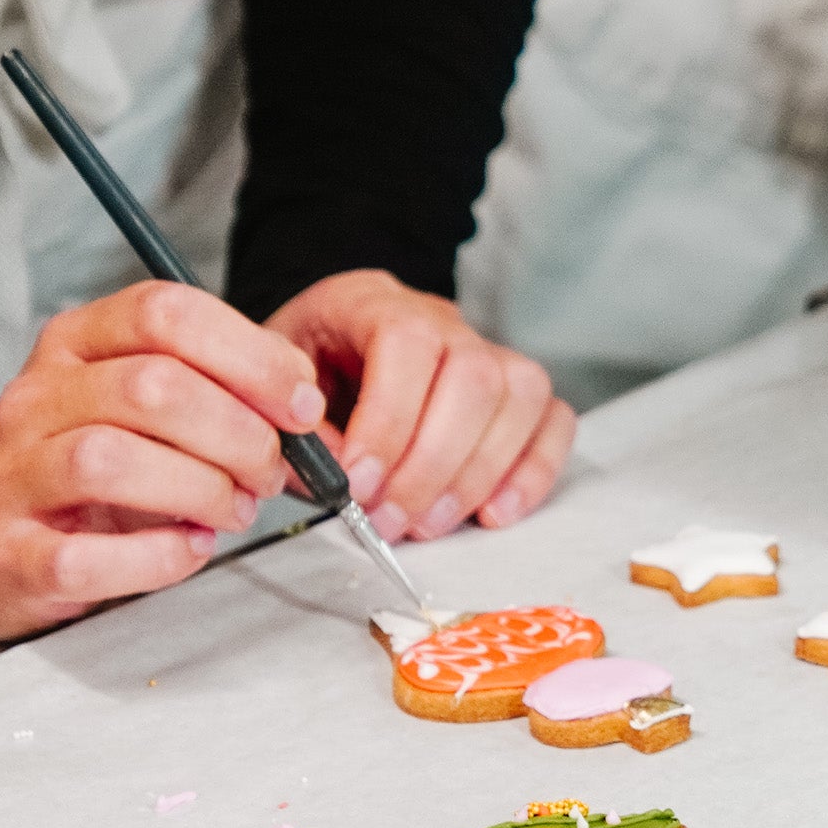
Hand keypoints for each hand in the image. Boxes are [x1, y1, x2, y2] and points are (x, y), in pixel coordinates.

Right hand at [0, 282, 322, 646]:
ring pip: (112, 460)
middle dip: (238, 433)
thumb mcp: (160, 404)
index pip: (166, 313)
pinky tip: (190, 547)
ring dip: (202, 489)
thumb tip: (300, 394)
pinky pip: (87, 556)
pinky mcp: (10, 554)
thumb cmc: (104, 467)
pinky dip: (159, 556)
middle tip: (270, 470)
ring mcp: (13, 473)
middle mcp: (37, 396)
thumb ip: (229, 383)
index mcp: (78, 341)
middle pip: (151, 386)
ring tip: (234, 508)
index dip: (250, 356)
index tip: (301, 402)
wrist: (6, 546)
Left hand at [266, 269, 572, 544]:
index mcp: (373, 302)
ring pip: (518, 396)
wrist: (336, 344)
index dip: (388, 418)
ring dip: (476, 475)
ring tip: (428, 525)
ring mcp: (489, 350)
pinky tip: (495, 512)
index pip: (406, 342)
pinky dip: (534, 470)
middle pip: (472, 375)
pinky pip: (554, 418)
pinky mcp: (518, 390)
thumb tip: (333, 478)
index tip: (357, 485)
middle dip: (431, 464)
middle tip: (389, 522)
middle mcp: (444, 319)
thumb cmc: (306, 368)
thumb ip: (296, 428)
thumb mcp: (274, 386)